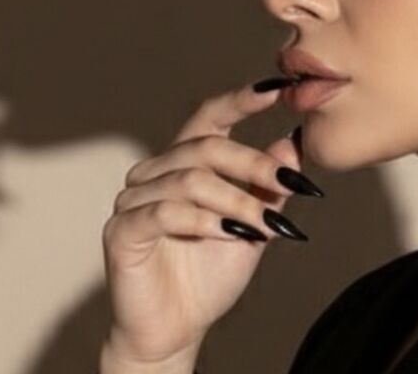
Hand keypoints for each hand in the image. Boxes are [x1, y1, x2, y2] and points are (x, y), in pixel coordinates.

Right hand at [100, 77, 319, 366]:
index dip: (240, 100)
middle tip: (291, 181)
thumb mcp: (253, 224)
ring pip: (191, 180)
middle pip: (206, 147)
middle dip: (254, 164)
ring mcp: (133, 199)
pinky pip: (165, 213)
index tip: (276, 88)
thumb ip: (269, 186)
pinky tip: (229, 235)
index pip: (210, 117)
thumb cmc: (210, 275)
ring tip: (265, 225)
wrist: (178, 330)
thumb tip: (295, 142)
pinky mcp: (122, 231)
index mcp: (184, 163)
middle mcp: (155, 173)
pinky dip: (204, 222)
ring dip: (236, 202)